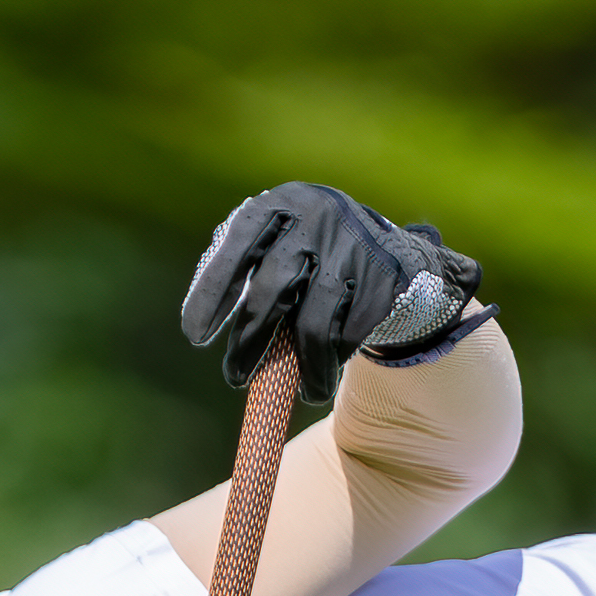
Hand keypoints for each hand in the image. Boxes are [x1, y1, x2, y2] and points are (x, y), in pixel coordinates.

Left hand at [177, 181, 487, 397]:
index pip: (238, 243)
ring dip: (297, 369)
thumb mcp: (283, 244)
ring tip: (290, 391)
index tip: (195, 336)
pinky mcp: (382, 284)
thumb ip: (247, 266)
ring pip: (312, 325)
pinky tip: (320, 378)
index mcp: (284, 204)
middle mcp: (318, 219)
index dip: (213, 290)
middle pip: (271, 288)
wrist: (399, 261)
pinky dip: (328, 364)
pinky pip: (344, 338)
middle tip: (234, 376)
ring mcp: (354, 250)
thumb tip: (202, 319)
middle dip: (249, 340)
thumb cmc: (318, 259)